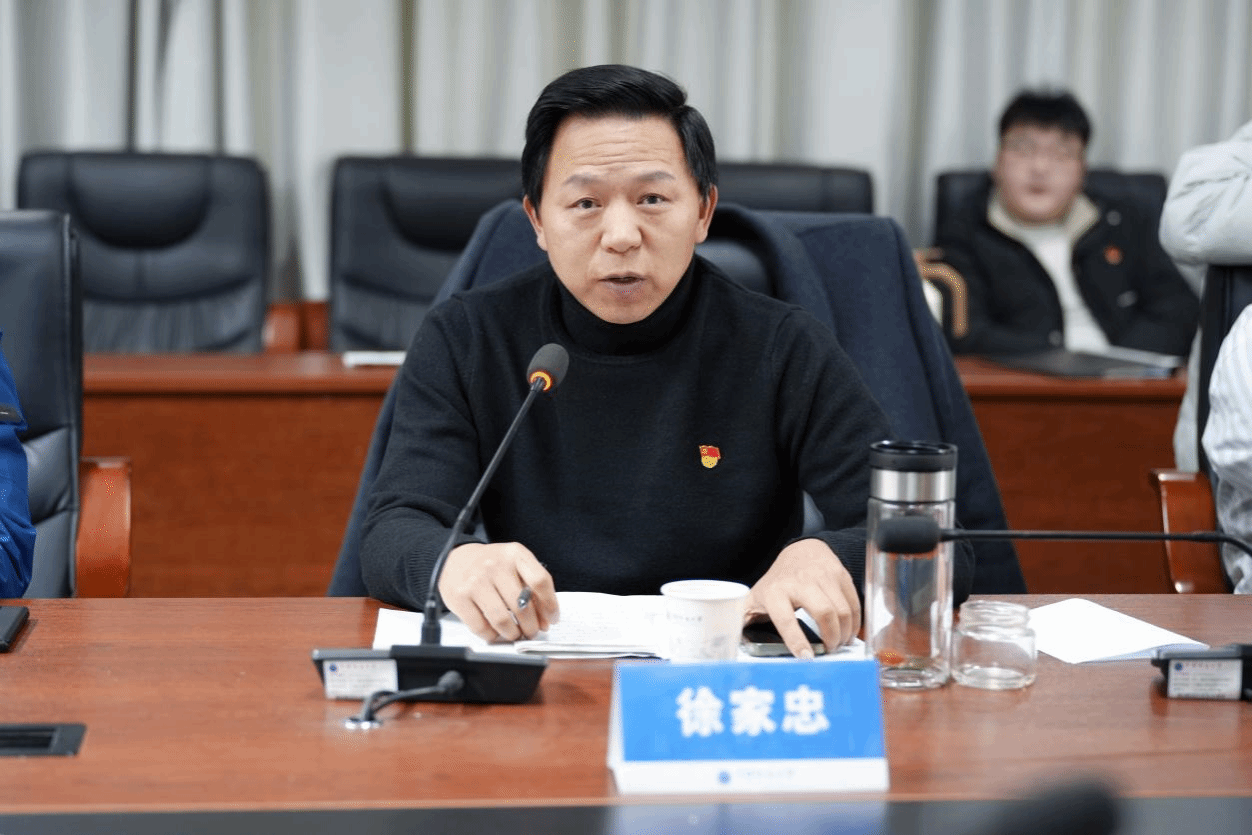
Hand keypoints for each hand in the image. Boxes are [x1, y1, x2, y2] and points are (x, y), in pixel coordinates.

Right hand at [437, 542, 558, 641]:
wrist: (456, 559)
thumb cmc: (491, 566)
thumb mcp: (515, 565)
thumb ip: (532, 588)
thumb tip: (545, 620)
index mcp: (515, 554)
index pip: (540, 581)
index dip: (550, 605)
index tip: (552, 619)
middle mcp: (495, 565)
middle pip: (522, 606)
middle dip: (531, 626)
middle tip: (531, 632)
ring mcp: (476, 581)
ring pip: (502, 620)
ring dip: (513, 633)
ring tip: (515, 634)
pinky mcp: (460, 597)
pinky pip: (481, 627)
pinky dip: (492, 635)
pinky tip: (495, 632)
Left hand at [744, 538, 860, 657]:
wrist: (801, 551)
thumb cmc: (777, 582)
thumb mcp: (755, 598)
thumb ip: (743, 620)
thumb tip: (730, 642)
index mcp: (776, 592)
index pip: (786, 619)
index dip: (796, 640)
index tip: (806, 658)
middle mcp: (800, 582)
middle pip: (824, 613)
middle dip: (831, 637)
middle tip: (830, 650)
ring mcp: (823, 577)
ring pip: (843, 610)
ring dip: (844, 633)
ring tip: (839, 643)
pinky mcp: (841, 575)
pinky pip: (854, 603)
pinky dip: (855, 622)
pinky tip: (848, 631)